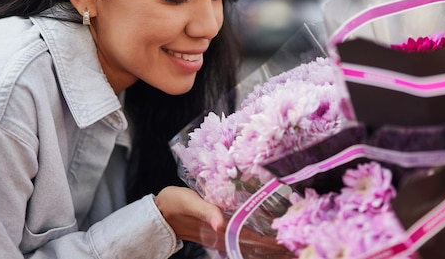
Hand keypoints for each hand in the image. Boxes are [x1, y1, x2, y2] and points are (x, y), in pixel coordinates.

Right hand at [154, 186, 292, 256]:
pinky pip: (234, 231)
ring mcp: (217, 230)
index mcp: (217, 229)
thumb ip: (205, 211)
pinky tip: (256, 229)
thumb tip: (221, 225)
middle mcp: (219, 232)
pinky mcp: (213, 225)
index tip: (282, 242)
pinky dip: (246, 231)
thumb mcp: (189, 202)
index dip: (264, 241)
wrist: (158, 210)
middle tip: (287, 241)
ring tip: (278, 237)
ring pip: (242, 237)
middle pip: (248, 240)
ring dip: (259, 238)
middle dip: (267, 242)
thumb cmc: (173, 203)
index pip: (246, 237)